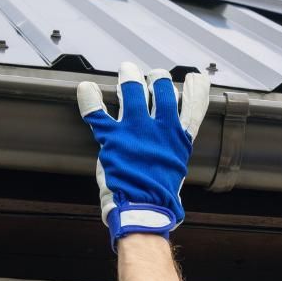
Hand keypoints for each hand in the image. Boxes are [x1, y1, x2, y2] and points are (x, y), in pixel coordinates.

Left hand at [76, 62, 209, 250]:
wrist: (144, 210)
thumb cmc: (160, 197)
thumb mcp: (176, 170)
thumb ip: (173, 151)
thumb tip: (174, 144)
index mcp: (178, 139)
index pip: (193, 106)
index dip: (196, 89)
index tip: (195, 77)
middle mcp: (160, 129)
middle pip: (163, 90)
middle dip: (158, 79)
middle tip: (153, 75)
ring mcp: (135, 131)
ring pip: (133, 92)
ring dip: (130, 78)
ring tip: (128, 70)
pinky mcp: (112, 139)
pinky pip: (98, 112)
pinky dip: (90, 99)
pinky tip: (86, 88)